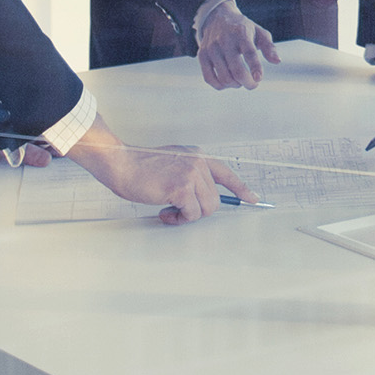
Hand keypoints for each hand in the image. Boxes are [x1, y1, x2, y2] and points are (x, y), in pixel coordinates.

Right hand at [67, 130, 247, 223]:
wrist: (121, 164)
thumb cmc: (140, 167)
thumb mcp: (172, 163)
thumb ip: (188, 174)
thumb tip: (198, 198)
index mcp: (197, 155)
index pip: (226, 173)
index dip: (240, 189)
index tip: (253, 199)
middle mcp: (199, 162)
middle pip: (215, 200)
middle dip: (197, 210)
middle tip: (175, 209)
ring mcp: (192, 174)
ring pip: (207, 209)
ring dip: (187, 216)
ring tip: (168, 210)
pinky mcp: (182, 188)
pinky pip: (192, 214)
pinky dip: (179, 219)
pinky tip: (164, 212)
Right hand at [194, 0, 280, 89]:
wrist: (218, 17)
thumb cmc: (244, 29)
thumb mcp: (259, 32)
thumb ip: (269, 47)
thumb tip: (277, 61)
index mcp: (241, 33)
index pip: (249, 52)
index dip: (255, 67)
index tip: (259, 78)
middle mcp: (225, 40)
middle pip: (236, 69)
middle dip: (248, 82)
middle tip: (254, 84)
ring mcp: (211, 48)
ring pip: (224, 77)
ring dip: (236, 84)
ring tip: (241, 80)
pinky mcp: (202, 55)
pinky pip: (209, 78)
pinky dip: (220, 86)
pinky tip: (228, 82)